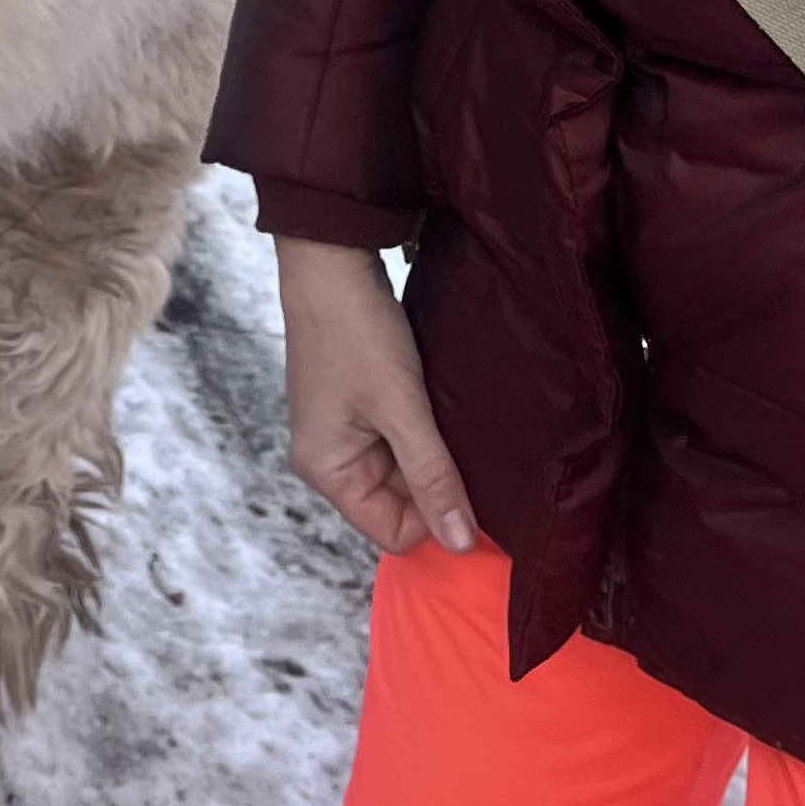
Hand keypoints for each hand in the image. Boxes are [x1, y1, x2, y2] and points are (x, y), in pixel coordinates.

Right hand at [275, 237, 478, 558]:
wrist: (330, 260)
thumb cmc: (356, 333)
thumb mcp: (402, 409)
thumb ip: (432, 478)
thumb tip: (461, 545)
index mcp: (327, 471)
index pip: (395, 532)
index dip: (437, 519)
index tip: (477, 490)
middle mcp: (328, 459)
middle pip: (398, 502)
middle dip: (436, 482)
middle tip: (470, 449)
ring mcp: (340, 430)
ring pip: (402, 469)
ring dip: (431, 452)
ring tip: (455, 422)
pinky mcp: (354, 404)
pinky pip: (397, 438)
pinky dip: (421, 429)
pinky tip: (439, 405)